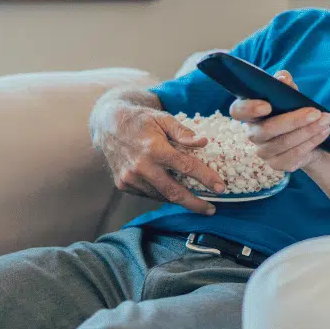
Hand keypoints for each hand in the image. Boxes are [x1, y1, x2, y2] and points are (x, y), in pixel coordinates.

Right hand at [95, 104, 223, 214]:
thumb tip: (204, 142)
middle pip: (174, 192)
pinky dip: (163, 194)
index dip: (206, 178)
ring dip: (180, 200)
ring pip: (161, 196)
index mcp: (154, 149)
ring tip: (196, 202)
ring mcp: (130, 178)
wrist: (107, 125)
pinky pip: (149, 194)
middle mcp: (141, 167)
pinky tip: (173, 191)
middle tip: (211, 210)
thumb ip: (183, 132)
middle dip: (195, 203)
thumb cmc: (140, 120)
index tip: (221, 187)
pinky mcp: (124, 184)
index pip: (187, 167)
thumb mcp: (163, 118)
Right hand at [229, 70, 329, 171]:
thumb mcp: (290, 95)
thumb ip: (285, 85)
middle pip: (268, 129)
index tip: (267, 105)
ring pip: (284, 143)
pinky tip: (323, 133)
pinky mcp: (277, 164)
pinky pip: (294, 156)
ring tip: (326, 121)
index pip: (238, 111)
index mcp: (250, 113)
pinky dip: (312, 142)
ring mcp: (264, 152)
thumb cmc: (293, 111)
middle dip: (295, 120)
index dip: (249, 109)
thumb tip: (283, 78)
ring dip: (308, 131)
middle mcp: (253, 134)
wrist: (308, 136)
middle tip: (316, 112)